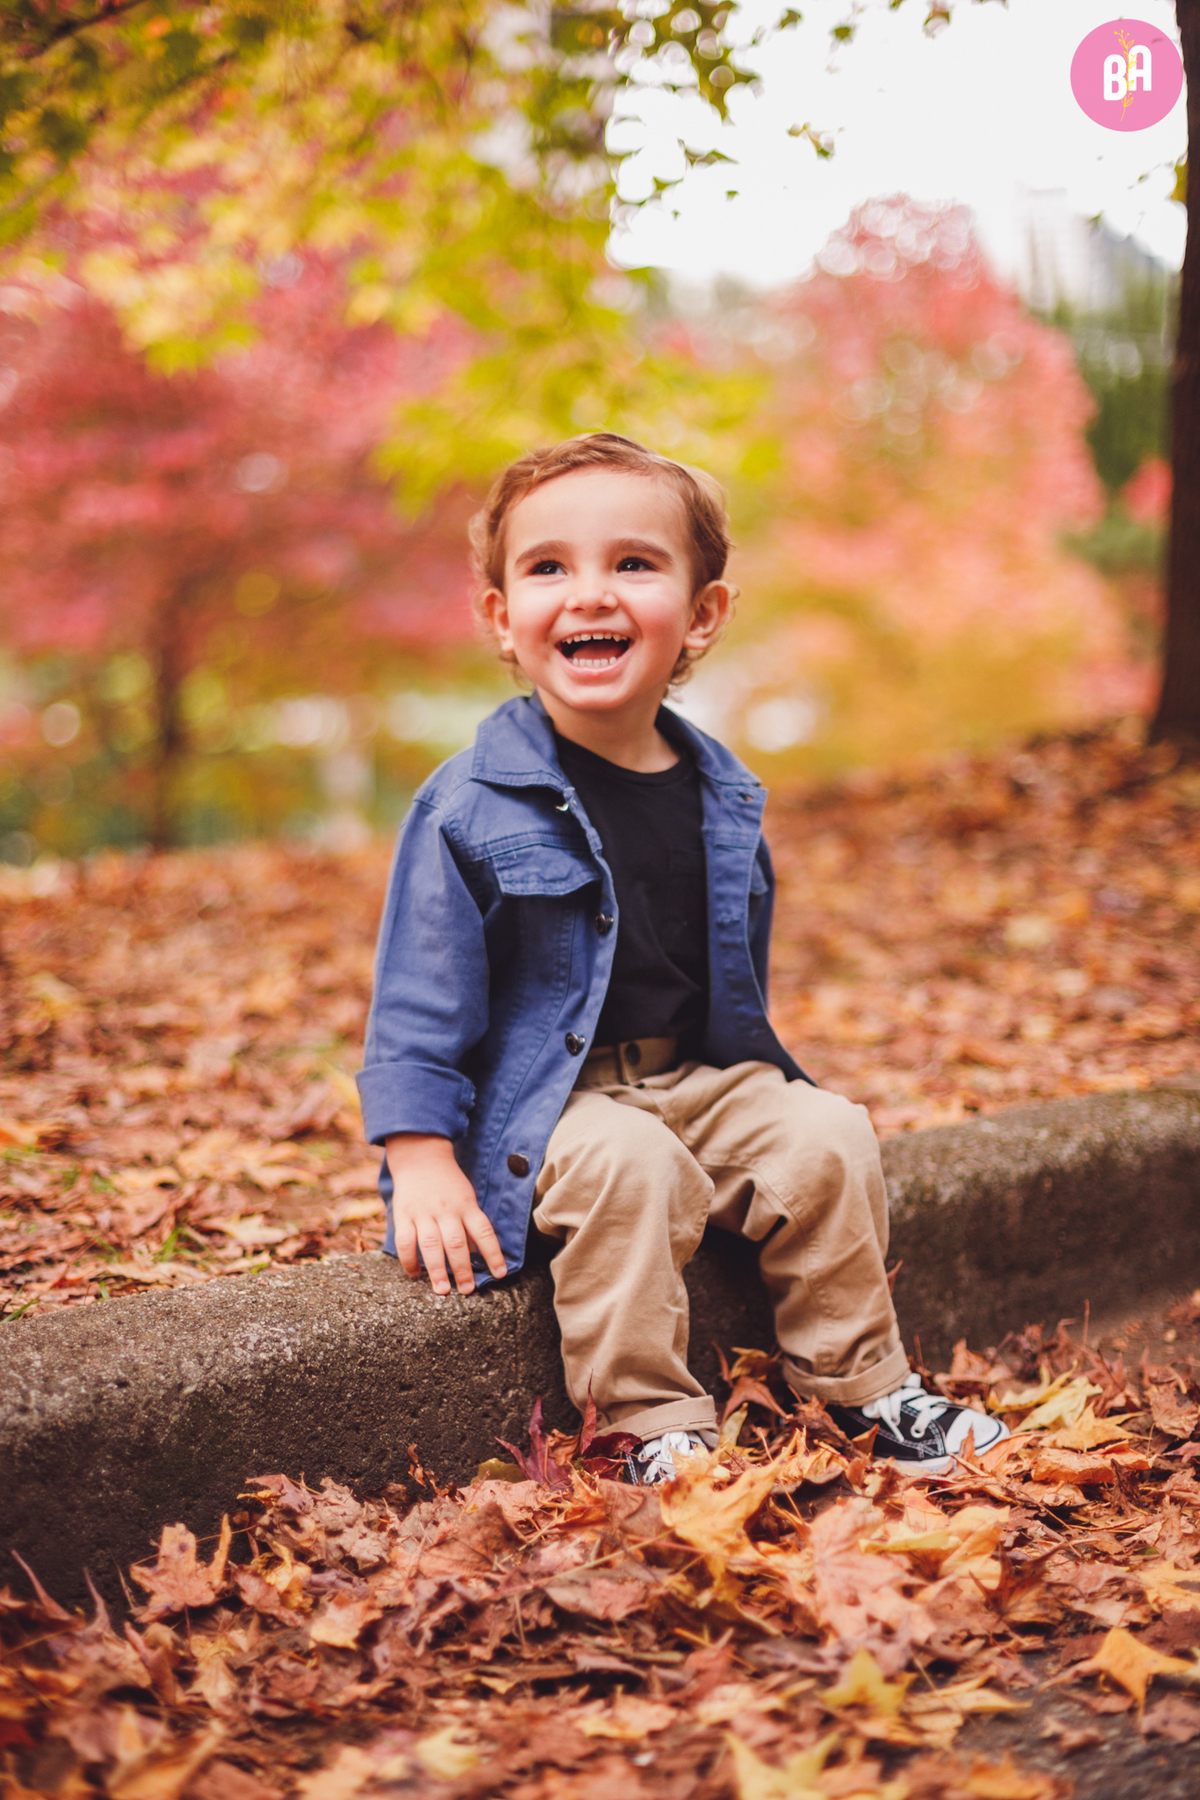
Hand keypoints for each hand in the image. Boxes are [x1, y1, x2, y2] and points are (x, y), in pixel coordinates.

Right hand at [384, 1133, 507, 1295]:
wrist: (420, 1156)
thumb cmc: (448, 1183)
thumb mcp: (466, 1198)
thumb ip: (470, 1224)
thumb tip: (476, 1254)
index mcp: (466, 1205)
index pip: (484, 1231)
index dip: (493, 1253)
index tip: (500, 1274)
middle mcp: (446, 1210)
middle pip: (456, 1242)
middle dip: (463, 1269)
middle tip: (468, 1290)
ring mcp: (423, 1213)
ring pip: (431, 1245)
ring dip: (437, 1270)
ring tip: (443, 1290)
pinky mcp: (403, 1215)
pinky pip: (405, 1242)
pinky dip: (409, 1260)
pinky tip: (415, 1274)